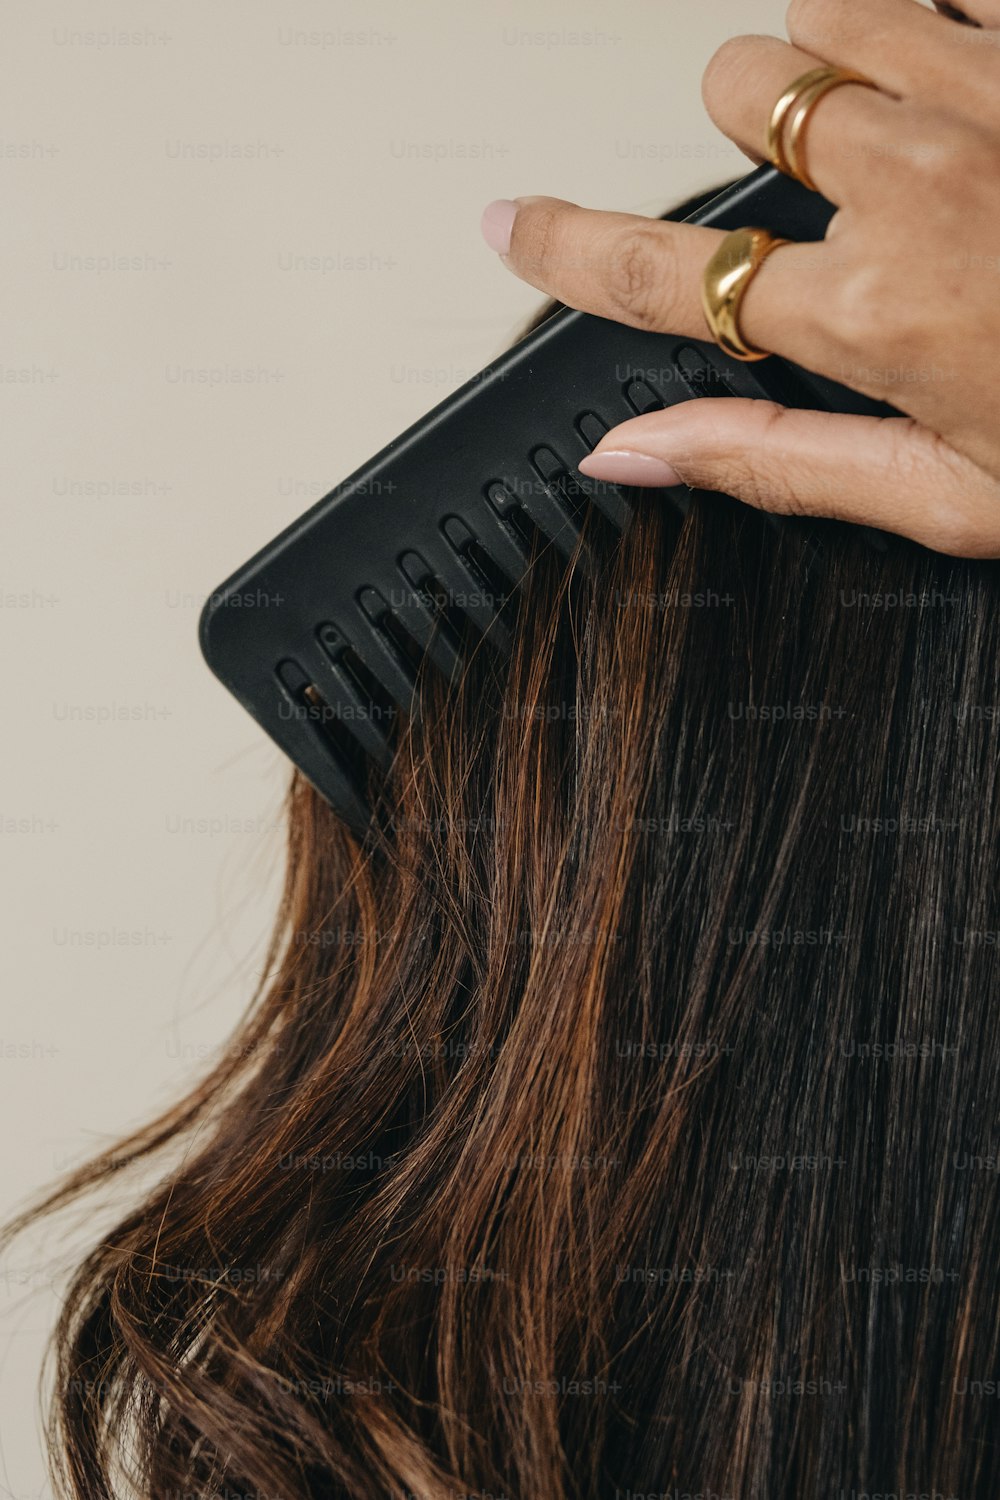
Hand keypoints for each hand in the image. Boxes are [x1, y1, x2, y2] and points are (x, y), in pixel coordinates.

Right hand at [479, 0, 999, 556]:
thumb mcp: (948, 496)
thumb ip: (778, 462)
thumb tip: (632, 452)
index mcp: (873, 313)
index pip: (663, 273)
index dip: (569, 249)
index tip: (514, 225)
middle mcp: (919, 186)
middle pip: (739, 91)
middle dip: (751, 130)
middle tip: (810, 182)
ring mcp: (987, 95)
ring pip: (828, 15)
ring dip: (832, 63)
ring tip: (888, 125)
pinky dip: (931, 19)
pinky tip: (960, 80)